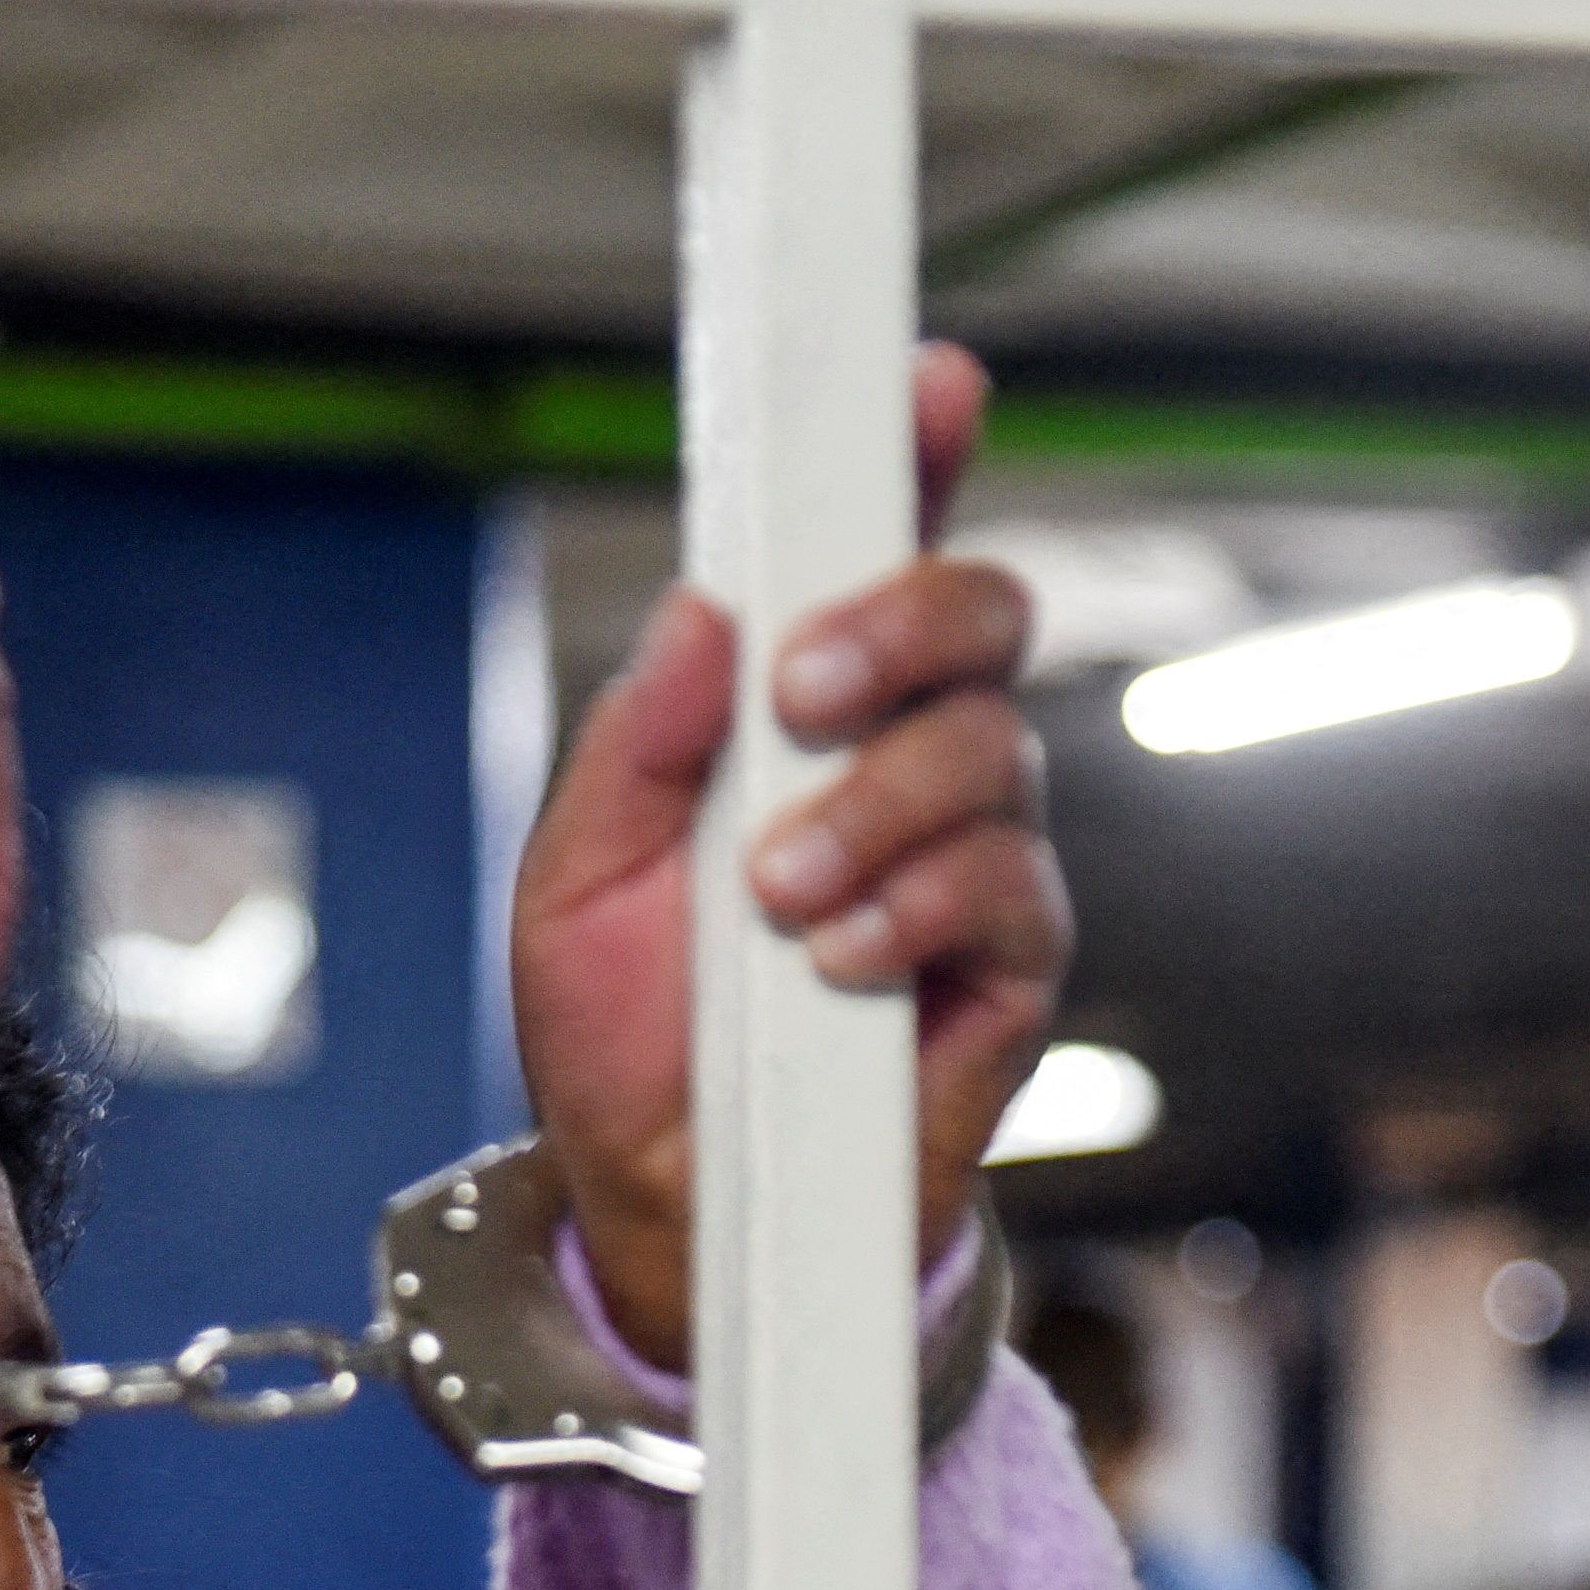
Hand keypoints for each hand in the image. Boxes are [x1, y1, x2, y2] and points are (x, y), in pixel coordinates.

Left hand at [507, 345, 1066, 1374]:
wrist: (665, 1206)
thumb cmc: (627, 1035)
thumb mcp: (577, 882)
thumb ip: (637, 743)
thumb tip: (703, 611)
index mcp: (802, 712)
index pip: (881, 551)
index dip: (919, 453)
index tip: (927, 383)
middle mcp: (908, 759)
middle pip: (984, 613)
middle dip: (904, 624)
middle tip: (802, 692)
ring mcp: (974, 856)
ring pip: (994, 750)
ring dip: (876, 811)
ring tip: (779, 899)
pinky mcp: (1012, 965)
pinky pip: (1009, 889)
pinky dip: (913, 910)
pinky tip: (836, 961)